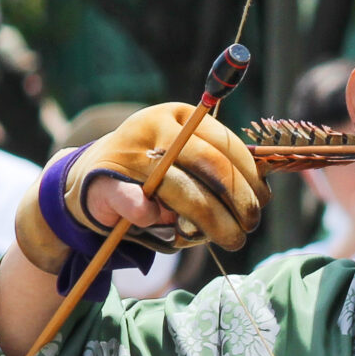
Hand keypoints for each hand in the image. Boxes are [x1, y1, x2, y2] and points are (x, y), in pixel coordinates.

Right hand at [17, 104, 268, 276]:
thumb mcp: (186, 159)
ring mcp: (129, 155)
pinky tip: (169, 227)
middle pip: (209, 165)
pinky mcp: (106, 184)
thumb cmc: (153, 173)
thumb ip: (218, 168)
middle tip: (249, 226)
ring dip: (211, 221)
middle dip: (237, 201)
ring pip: (181, 191)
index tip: (262, 201)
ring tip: (231, 239)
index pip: (224, 142)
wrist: (90, 180)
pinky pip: (138, 206)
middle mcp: (154, 128)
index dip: (249, 175)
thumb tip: (264, 189)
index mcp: (179, 117)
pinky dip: (156, 220)